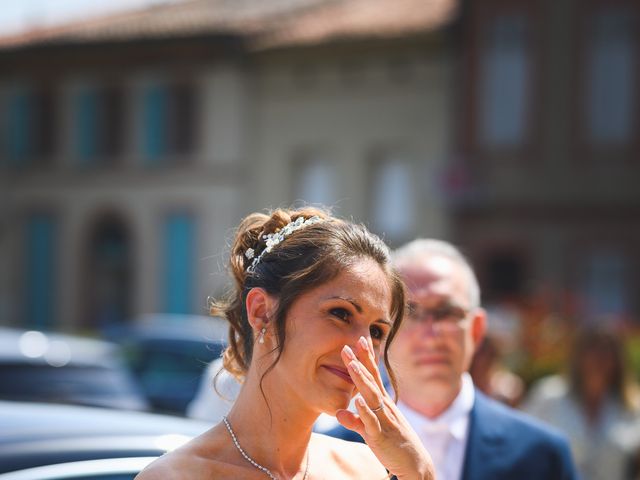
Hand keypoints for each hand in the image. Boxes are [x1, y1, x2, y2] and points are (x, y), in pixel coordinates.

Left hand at [336, 337, 434, 479]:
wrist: (414, 464)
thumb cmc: (393, 442)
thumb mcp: (373, 428)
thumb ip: (356, 419)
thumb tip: (339, 413)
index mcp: (383, 403)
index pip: (374, 376)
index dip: (367, 358)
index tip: (361, 339)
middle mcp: (384, 407)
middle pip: (371, 381)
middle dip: (359, 363)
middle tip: (348, 345)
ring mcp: (383, 420)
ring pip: (371, 397)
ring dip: (361, 380)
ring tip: (351, 365)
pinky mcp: (381, 436)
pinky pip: (372, 423)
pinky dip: (364, 412)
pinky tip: (357, 402)